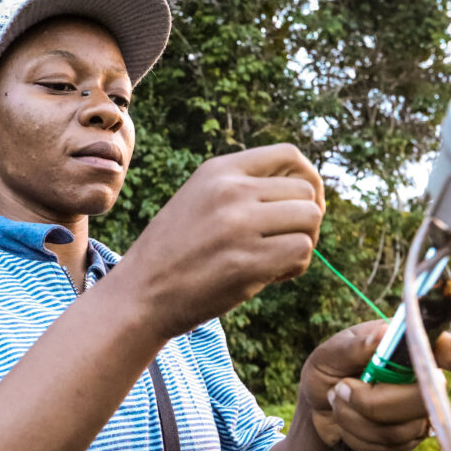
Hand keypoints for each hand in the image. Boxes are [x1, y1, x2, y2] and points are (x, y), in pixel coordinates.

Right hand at [115, 144, 323, 339]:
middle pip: (306, 191)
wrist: (140, 295)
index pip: (289, 155)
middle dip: (305, 220)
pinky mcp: (248, 262)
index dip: (307, 180)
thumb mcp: (200, 200)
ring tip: (275, 261)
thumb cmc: (174, 253)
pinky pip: (302, 252)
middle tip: (283, 243)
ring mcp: (239, 224)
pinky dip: (294, 268)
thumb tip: (302, 189)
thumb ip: (241, 188)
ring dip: (302, 244)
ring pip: (310, 220)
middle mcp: (231, 190)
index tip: (300, 206)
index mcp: (218, 170)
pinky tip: (269, 277)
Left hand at [296, 321, 450, 450]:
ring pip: (398, 430)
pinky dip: (356, 437)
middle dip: (370, 401)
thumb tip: (382, 335)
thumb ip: (354, 345)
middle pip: (418, 400)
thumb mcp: (330, 353)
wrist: (317, 409)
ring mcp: (418, 413)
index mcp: (405, 347)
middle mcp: (420, 379)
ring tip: (340, 401)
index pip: (441, 349)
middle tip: (341, 388)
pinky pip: (387, 448)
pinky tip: (348, 422)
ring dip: (354, 419)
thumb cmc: (328, 371)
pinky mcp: (407, 441)